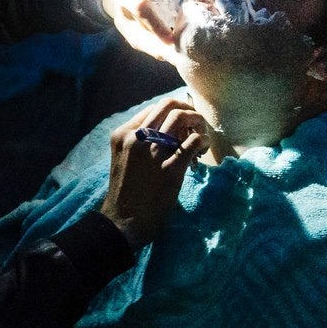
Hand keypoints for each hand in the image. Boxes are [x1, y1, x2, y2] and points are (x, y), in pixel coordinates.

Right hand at [101, 96, 207, 248]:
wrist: (123, 221)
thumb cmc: (125, 192)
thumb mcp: (124, 158)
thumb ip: (138, 142)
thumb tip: (167, 129)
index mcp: (123, 134)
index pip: (153, 108)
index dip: (172, 110)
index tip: (183, 122)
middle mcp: (136, 138)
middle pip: (168, 106)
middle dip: (187, 109)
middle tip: (196, 121)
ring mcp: (153, 152)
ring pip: (182, 118)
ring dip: (198, 122)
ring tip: (201, 135)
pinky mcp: (170, 168)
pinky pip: (193, 141)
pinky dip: (203, 140)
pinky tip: (203, 148)